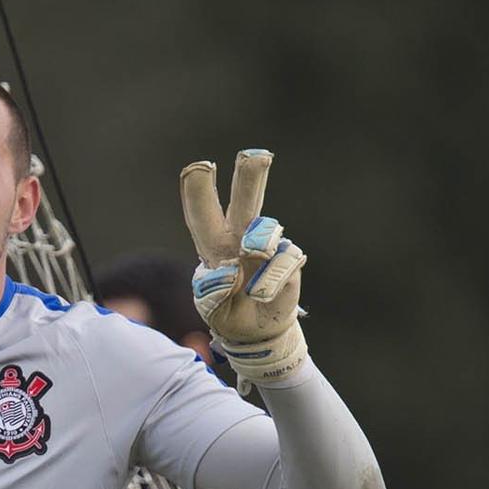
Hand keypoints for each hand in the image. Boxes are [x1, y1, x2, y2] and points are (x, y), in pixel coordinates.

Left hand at [180, 148, 309, 388]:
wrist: (256, 333)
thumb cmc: (228, 311)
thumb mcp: (210, 306)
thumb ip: (212, 292)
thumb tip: (229, 273)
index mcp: (214, 245)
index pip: (203, 215)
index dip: (199, 191)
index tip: (198, 167)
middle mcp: (242, 239)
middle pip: (246, 202)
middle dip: (250, 176)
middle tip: (254, 155)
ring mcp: (269, 249)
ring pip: (267, 229)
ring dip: (258, 241)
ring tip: (250, 255)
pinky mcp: (290, 264)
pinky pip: (283, 264)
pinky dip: (270, 281)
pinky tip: (260, 294)